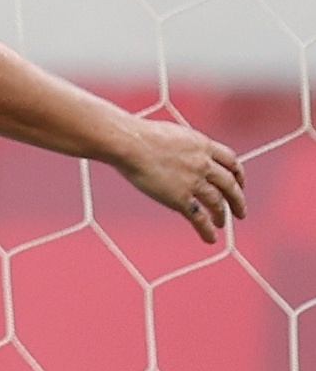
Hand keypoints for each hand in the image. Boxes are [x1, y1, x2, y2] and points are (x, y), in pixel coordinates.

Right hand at [117, 118, 245, 243]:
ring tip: (222, 223)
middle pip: (230, 184)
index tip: (239, 182)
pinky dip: (207, 229)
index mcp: (202, 145)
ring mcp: (193, 182)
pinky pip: (199, 217)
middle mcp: (204, 164)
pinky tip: (210, 237)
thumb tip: (178, 152)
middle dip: (237, 199)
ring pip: (217, 202)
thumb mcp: (172, 133)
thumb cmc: (140, 135)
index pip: (231, 161)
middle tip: (240, 210)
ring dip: (222, 215)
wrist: (130, 142)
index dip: (238, 174)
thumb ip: (183, 146)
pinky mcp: (180, 198)